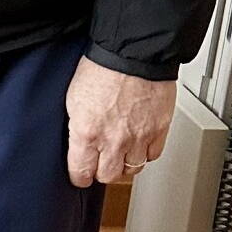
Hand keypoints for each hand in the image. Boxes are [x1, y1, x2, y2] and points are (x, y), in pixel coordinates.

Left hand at [64, 56, 174, 187]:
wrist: (132, 55)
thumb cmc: (100, 70)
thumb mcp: (72, 99)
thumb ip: (76, 127)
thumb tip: (76, 143)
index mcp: (86, 132)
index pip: (80, 172)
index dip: (78, 176)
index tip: (78, 176)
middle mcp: (113, 140)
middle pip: (108, 176)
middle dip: (101, 172)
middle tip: (99, 163)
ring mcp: (138, 138)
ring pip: (132, 169)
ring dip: (124, 164)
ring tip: (118, 154)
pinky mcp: (158, 132)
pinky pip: (152, 156)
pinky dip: (144, 153)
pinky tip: (137, 144)